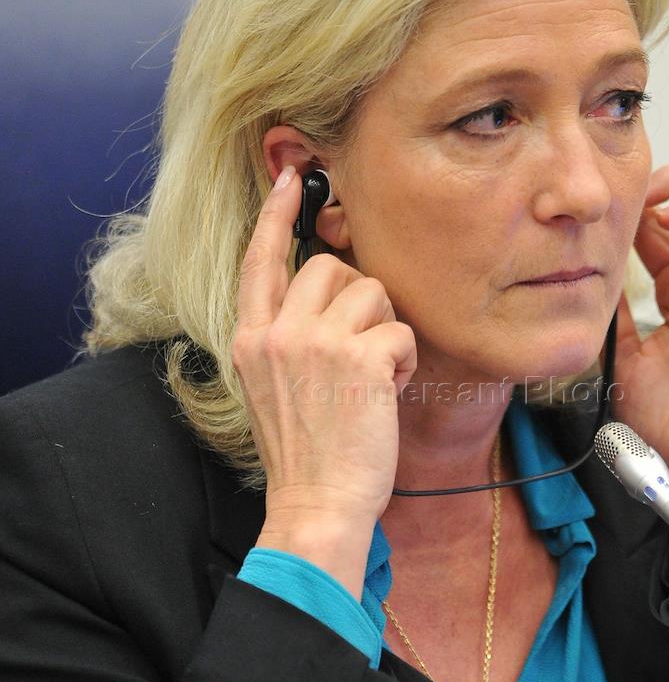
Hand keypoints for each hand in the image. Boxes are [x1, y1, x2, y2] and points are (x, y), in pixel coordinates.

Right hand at [231, 166, 417, 541]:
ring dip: (385, 331)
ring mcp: (315, 343)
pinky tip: (388, 393)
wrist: (316, 503)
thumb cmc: (306, 451)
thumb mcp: (272, 387)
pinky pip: (400, 329)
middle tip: (361, 347)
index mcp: (251, 338)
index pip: (260, 259)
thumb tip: (328, 294)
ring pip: (372, 291)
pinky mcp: (359, 358)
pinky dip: (404, 360)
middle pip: (329, 266)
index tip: (294, 178)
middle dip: (358, 298)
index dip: (279, 215)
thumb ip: (287, 337)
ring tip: (374, 377)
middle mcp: (276, 333)